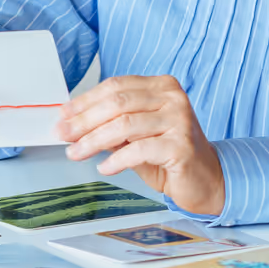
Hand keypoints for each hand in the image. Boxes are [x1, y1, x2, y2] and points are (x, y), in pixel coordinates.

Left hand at [56, 76, 225, 215]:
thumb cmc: (169, 157)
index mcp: (162, 86)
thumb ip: (112, 125)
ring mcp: (179, 119)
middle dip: (84, 121)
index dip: (85, 101)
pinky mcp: (181, 145)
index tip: (63, 115)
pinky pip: (138, 150)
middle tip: (63, 135)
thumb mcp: (136, 135)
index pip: (116, 86)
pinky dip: (116, 160)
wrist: (206, 181)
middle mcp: (173, 97)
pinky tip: (104, 168)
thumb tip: (73, 124)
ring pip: (124, 125)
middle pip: (117, 103)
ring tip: (76, 153)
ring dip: (94, 141)